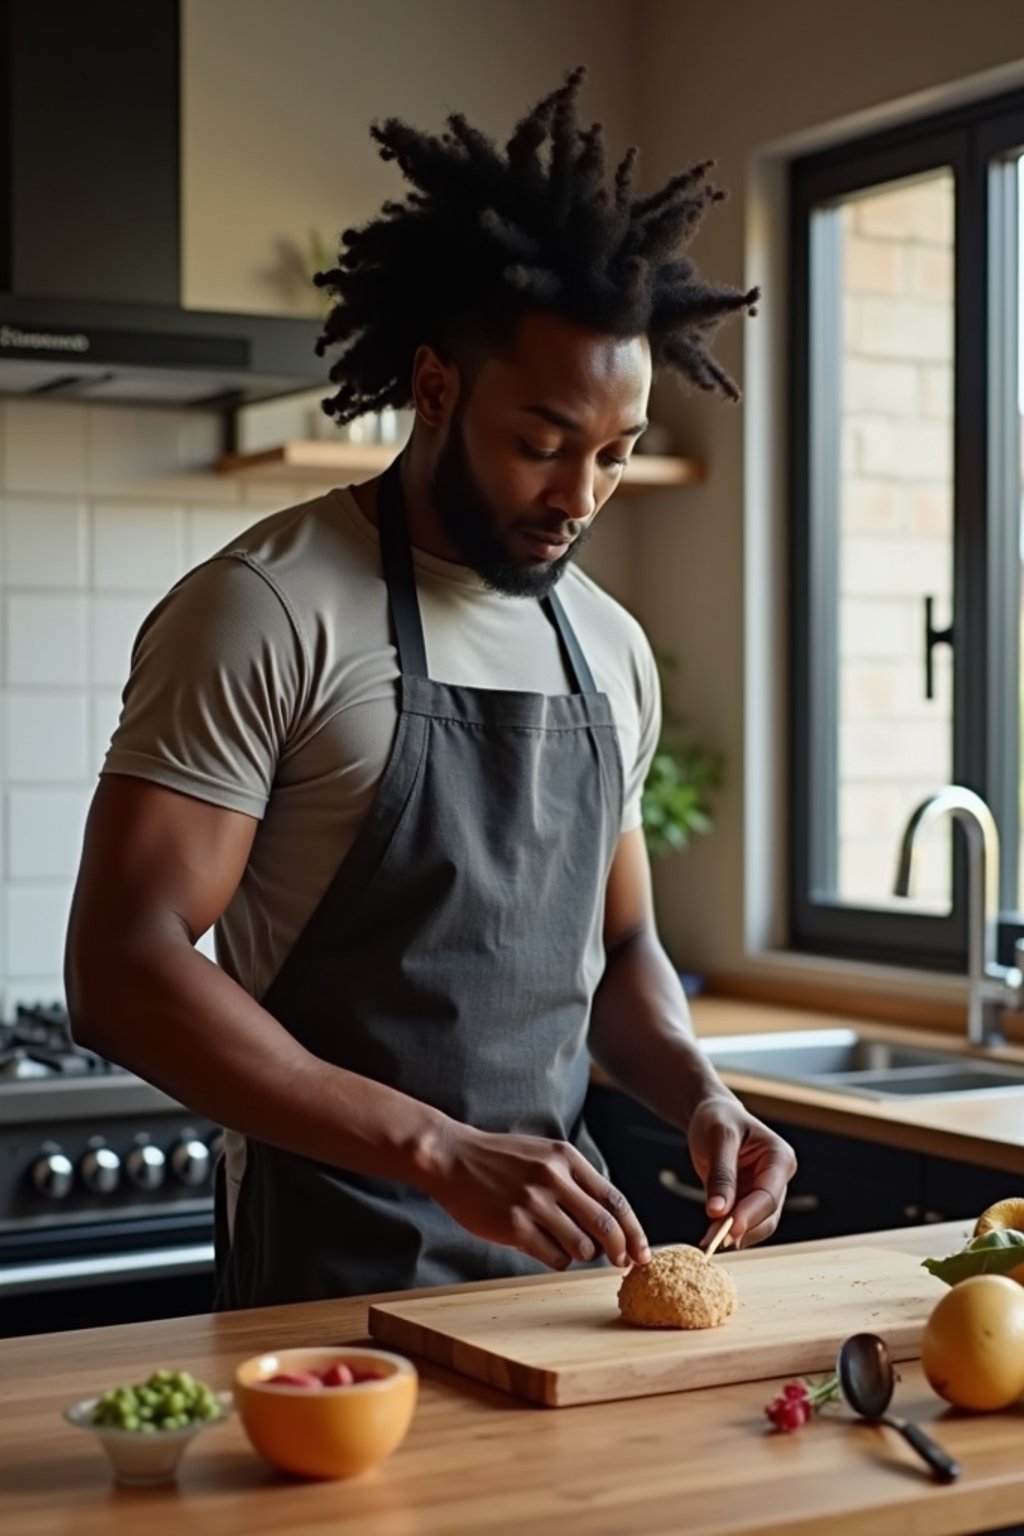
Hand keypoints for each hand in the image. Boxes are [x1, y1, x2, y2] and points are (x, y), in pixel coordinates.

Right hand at [421, 1123, 650, 1271]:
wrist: (452, 1157)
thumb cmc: (500, 1160)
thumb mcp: (544, 1155)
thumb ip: (575, 1181)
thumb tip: (610, 1221)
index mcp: (566, 1158)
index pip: (615, 1200)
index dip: (635, 1230)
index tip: (643, 1252)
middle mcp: (554, 1178)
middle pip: (606, 1226)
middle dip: (620, 1250)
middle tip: (622, 1263)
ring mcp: (534, 1203)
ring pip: (582, 1247)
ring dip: (582, 1254)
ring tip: (565, 1245)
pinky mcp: (514, 1226)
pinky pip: (553, 1257)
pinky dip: (556, 1259)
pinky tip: (543, 1247)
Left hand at [686, 1095, 796, 1248]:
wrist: (709, 1114)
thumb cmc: (717, 1117)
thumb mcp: (718, 1137)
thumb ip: (721, 1174)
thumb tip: (719, 1211)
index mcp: (779, 1158)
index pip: (768, 1195)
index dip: (750, 1215)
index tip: (729, 1230)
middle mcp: (777, 1178)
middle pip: (766, 1215)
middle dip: (741, 1229)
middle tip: (713, 1242)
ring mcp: (763, 1192)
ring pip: (757, 1225)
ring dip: (733, 1236)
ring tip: (708, 1242)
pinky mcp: (747, 1201)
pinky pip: (741, 1222)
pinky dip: (726, 1232)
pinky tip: (709, 1237)